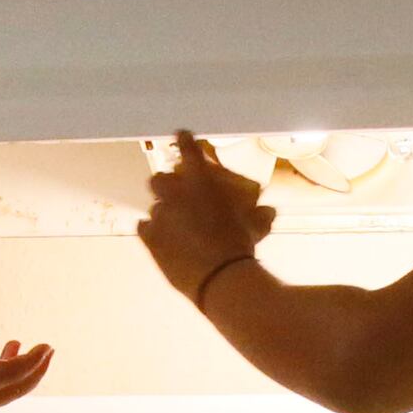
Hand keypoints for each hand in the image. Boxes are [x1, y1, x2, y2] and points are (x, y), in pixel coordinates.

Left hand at [138, 133, 275, 303]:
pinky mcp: (150, 238)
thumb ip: (260, 215)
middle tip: (176, 192)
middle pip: (158, 178)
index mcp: (200, 181)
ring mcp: (160, 215)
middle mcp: (175, 193)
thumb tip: (269, 211)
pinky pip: (144, 227)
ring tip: (174, 223)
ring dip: (164, 211)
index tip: (181, 135)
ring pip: (154, 206)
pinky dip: (151, 229)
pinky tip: (159, 235)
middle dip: (166, 183)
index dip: (183, 140)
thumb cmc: (241, 245)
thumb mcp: (256, 226)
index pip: (187, 149)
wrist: (220, 277)